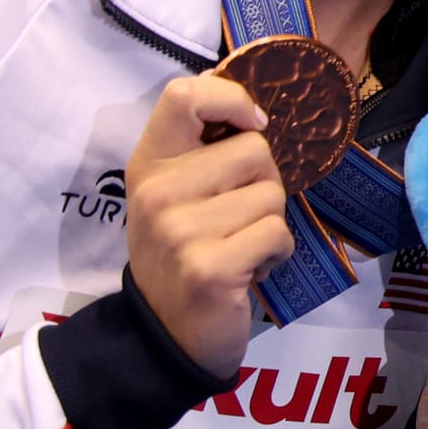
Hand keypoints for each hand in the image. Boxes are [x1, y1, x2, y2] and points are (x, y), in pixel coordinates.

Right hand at [122, 74, 294, 379]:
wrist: (166, 333)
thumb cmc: (184, 252)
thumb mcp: (178, 194)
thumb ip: (202, 149)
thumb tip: (242, 95)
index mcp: (150, 165)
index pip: (183, 95)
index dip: (230, 97)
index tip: (250, 124)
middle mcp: (158, 193)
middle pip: (254, 148)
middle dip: (263, 182)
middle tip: (236, 218)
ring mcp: (180, 231)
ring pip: (272, 193)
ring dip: (269, 223)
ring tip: (238, 247)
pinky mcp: (210, 267)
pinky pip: (277, 233)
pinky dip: (276, 253)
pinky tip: (248, 270)